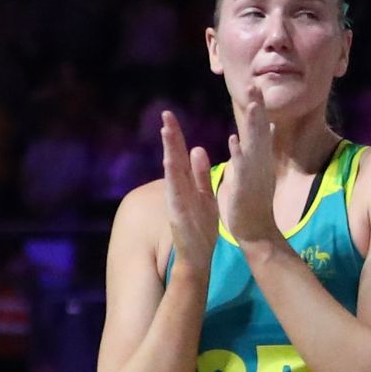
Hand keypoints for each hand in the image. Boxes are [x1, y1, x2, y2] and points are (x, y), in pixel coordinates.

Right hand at [156, 110, 222, 267]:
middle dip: (170, 137)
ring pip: (172, 173)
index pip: (179, 155)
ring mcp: (176, 201)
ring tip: (167, 132)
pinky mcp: (178, 215)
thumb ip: (201, 174)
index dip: (175, 136)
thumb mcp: (204, 195)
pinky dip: (173, 179)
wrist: (198, 256)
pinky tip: (170, 163)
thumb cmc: (201, 226)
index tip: (170, 115)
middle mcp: (179, 190)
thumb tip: (197, 148)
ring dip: (169, 152)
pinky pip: (175, 194)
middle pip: (173, 158)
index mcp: (187, 184)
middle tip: (166, 115)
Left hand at [217, 85, 283, 252]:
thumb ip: (262, 145)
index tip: (255, 86)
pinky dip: (239, 153)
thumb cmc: (254, 200)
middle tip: (255, 85)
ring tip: (254, 105)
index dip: (258, 107)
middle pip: (260, 130)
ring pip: (254, 144)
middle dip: (258, 107)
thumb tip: (269, 126)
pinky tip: (235, 140)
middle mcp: (260, 162)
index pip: (259, 127)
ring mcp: (254, 173)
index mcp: (258, 157)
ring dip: (255, 125)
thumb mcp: (259, 166)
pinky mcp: (245, 186)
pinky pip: (242, 167)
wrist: (256, 229)